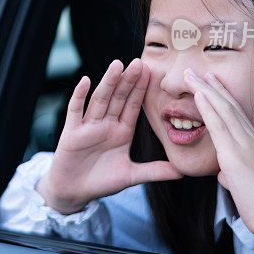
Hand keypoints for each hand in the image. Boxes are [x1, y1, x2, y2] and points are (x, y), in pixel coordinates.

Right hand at [37, 58, 182, 213]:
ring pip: (100, 100)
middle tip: (139, 62)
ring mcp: (88, 126)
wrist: (74, 191)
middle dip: (128, 80)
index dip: (141, 89)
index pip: (133, 106)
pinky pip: (75, 111)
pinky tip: (85, 80)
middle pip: (118, 97)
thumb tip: (182, 172)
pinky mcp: (71, 132)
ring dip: (108, 82)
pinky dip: (79, 96)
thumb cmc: (100, 181)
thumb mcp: (130, 176)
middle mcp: (105, 124)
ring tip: (117, 64)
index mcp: (121, 131)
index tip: (152, 71)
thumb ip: (154, 171)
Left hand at [184, 68, 253, 238]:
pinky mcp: (235, 156)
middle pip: (228, 104)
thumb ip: (233, 175)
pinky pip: (219, 126)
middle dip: (210, 85)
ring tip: (189, 74)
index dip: (222, 94)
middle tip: (194, 70)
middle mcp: (250, 139)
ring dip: (204, 89)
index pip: (237, 113)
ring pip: (223, 109)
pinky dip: (207, 108)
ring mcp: (244, 145)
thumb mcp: (245, 184)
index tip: (210, 80)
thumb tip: (224, 176)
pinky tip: (198, 94)